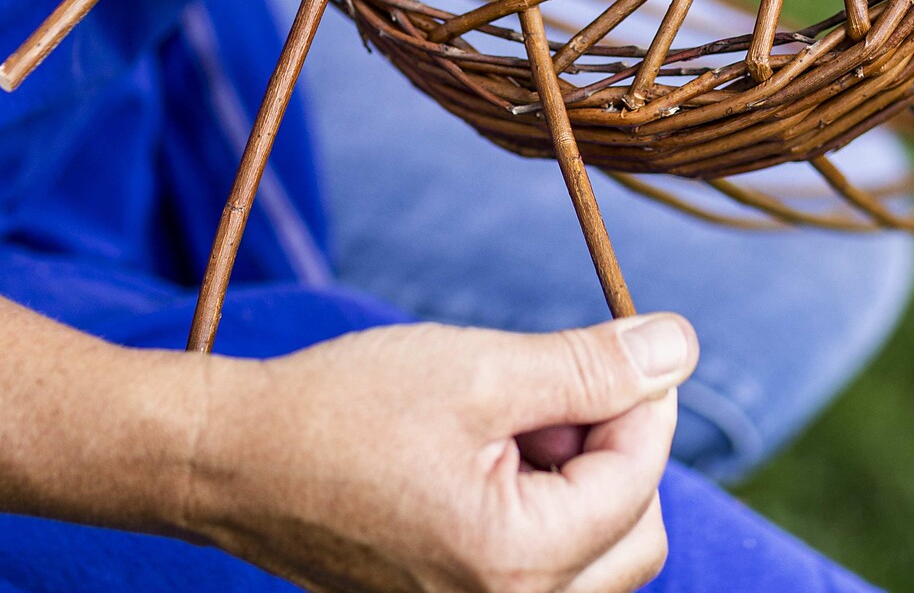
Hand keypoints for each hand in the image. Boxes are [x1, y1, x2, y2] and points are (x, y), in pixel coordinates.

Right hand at [179, 315, 699, 592]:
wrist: (232, 460)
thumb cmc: (341, 410)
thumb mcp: (478, 368)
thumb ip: (590, 365)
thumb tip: (681, 346)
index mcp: (514, 564)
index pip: (637, 478)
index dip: (643, 398)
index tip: (622, 342)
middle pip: (636, 534)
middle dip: (613, 448)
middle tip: (549, 389)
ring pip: (598, 557)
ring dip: (579, 480)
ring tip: (508, 422)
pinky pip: (546, 571)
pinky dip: (542, 509)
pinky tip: (487, 457)